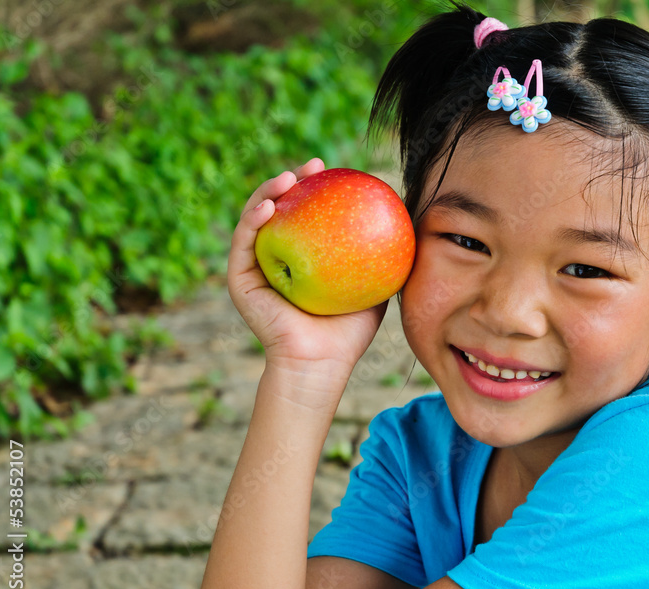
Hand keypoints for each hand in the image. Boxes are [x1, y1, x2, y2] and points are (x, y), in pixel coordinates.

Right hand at [228, 158, 387, 374]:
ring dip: (267, 191)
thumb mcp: (375, 286)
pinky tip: (270, 205)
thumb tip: (409, 218)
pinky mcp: (239, 281)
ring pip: (256, 218)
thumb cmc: (349, 332)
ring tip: (288, 178)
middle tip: (313, 166)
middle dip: (292, 179)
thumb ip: (387, 256)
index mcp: (302, 256)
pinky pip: (244, 243)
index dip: (315, 187)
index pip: (306, 213)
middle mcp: (275, 257)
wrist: (321, 363)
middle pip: (280, 208)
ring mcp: (255, 268)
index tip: (333, 169)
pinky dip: (253, 219)